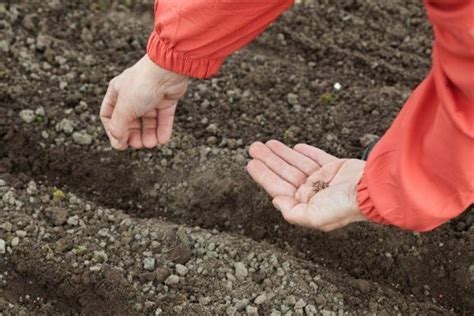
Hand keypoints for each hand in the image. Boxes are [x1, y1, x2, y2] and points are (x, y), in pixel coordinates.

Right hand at [100, 55, 188, 149]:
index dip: (113, 131)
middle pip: (130, 121)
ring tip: (152, 143)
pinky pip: (163, 118)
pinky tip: (162, 140)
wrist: (167, 70)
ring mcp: (150, 97)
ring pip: (148, 122)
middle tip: (138, 144)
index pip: (109, 115)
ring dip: (149, 135)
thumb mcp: (125, 108)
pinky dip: (163, 130)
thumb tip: (117, 144)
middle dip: (134, 135)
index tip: (120, 143)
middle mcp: (133, 95)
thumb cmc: (142, 85)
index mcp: (117, 92)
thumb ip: (119, 128)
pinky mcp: (166, 100)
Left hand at [247, 140, 366, 230]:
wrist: (373, 190)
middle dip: (269, 160)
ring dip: (282, 153)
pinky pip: (316, 158)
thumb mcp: (315, 217)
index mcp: (306, 205)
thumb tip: (275, 201)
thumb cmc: (344, 206)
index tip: (251, 163)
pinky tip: (294, 147)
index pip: (278, 187)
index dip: (263, 175)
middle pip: (284, 173)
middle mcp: (313, 192)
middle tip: (254, 147)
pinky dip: (306, 152)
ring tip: (267, 142)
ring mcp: (325, 179)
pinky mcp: (336, 167)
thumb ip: (293, 212)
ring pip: (297, 164)